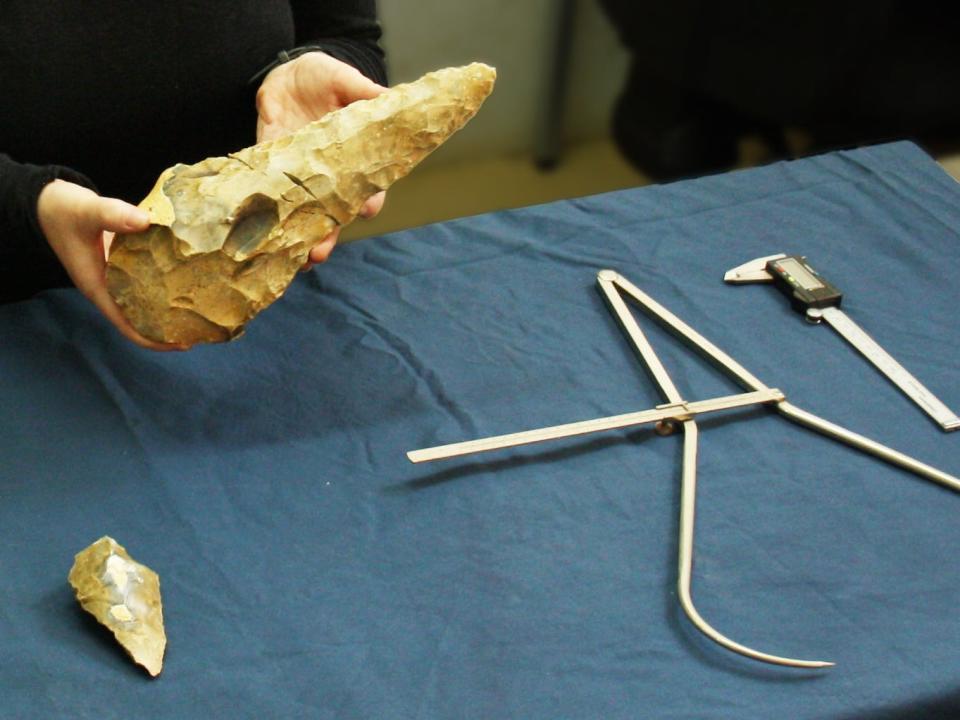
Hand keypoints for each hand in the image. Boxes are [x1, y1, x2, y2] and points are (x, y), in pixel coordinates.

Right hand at [37, 180, 184, 350]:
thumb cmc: (62, 210)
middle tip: (201, 328)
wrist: (49, 201)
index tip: (180, 344)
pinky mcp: (122, 263)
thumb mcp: (86, 211)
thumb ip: (112, 214)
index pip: (126, 325)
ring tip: (200, 309)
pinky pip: (146, 280)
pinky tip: (187, 277)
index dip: (152, 339)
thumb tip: (146, 221)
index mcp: (97, 287)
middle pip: (140, 319)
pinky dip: (164, 282)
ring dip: (168, 307)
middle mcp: (107, 287)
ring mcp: (114, 277)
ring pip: (144, 300)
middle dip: (167, 327)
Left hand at [256, 51, 386, 265]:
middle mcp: (329, 178)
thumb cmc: (324, 79)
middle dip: (327, 236)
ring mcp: (300, 178)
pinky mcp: (271, 170)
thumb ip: (364, 92)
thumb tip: (389, 99)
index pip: (368, 190)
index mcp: (355, 161)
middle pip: (333, 216)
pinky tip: (261, 232)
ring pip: (302, 216)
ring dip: (298, 239)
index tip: (365, 210)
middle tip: (319, 252)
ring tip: (294, 258)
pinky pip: (268, 196)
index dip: (368, 202)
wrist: (287, 75)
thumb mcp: (345, 80)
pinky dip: (265, 214)